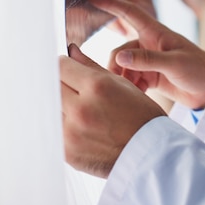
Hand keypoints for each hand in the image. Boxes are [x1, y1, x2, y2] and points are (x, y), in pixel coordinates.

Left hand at [60, 44, 165, 177]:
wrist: (152, 154)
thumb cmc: (142, 116)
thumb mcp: (123, 85)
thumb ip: (92, 67)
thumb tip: (71, 51)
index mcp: (97, 87)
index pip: (61, 66)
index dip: (66, 65)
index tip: (71, 69)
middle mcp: (80, 109)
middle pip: (52, 86)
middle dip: (62, 84)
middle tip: (75, 89)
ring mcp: (71, 133)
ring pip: (52, 109)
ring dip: (62, 105)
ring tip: (82, 110)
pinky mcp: (67, 152)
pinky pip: (55, 130)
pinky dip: (64, 125)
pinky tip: (83, 127)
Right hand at [89, 0, 204, 108]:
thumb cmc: (200, 69)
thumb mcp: (175, 63)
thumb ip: (147, 60)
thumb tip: (119, 57)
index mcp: (156, 32)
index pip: (130, 13)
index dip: (110, 3)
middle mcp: (149, 44)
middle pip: (119, 51)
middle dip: (116, 67)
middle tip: (122, 83)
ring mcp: (148, 60)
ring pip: (122, 67)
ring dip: (124, 80)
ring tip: (137, 90)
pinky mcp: (149, 75)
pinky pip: (129, 79)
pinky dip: (131, 87)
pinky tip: (141, 94)